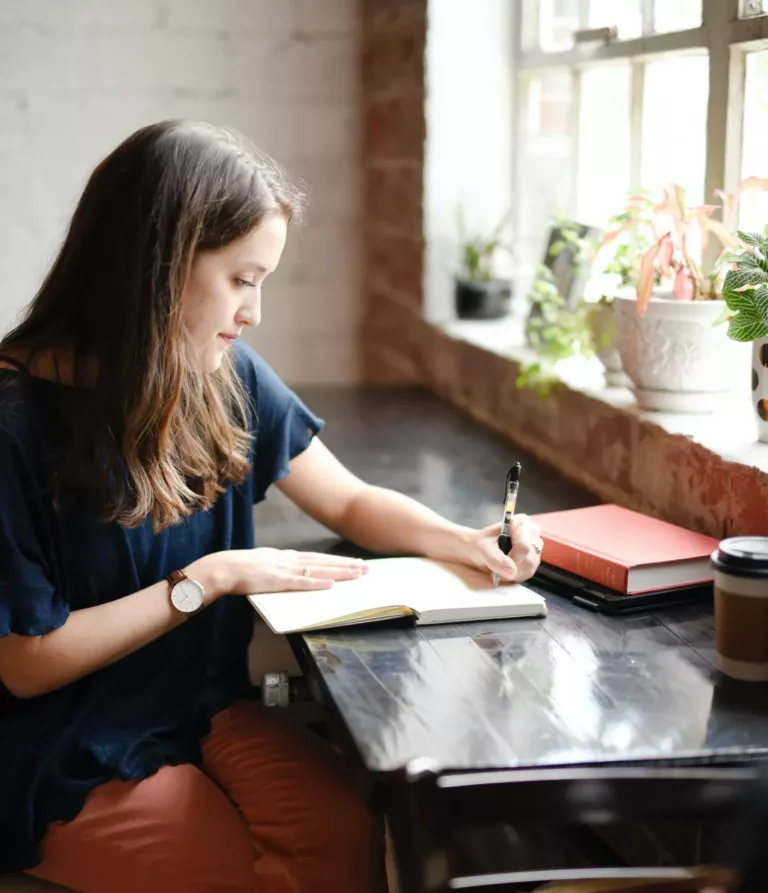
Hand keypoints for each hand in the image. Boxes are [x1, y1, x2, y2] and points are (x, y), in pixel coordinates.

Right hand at [187, 548, 367, 600]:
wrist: (222, 568)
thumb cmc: (239, 569)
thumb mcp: (263, 564)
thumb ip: (278, 567)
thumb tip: (292, 573)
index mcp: (285, 557)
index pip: (317, 558)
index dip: (337, 561)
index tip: (355, 563)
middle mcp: (289, 560)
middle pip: (324, 562)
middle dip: (347, 565)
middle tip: (367, 568)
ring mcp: (285, 569)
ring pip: (319, 570)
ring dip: (340, 572)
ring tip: (358, 574)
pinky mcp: (278, 580)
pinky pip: (302, 582)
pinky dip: (318, 583)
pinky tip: (332, 584)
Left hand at [463, 515, 542, 582]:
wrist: (478, 550)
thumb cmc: (480, 543)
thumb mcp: (482, 547)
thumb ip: (495, 558)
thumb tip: (511, 571)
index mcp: (522, 522)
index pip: (524, 546)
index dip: (512, 559)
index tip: (497, 562)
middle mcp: (532, 532)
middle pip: (529, 559)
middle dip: (511, 567)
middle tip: (496, 566)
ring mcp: (535, 546)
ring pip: (530, 567)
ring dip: (512, 573)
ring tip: (499, 568)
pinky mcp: (534, 559)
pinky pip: (529, 573)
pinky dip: (515, 576)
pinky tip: (505, 570)